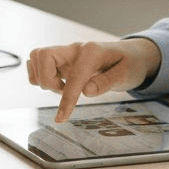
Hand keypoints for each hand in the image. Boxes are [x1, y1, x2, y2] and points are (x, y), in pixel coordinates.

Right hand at [27, 38, 160, 122]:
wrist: (132, 55)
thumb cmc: (130, 64)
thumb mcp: (127, 75)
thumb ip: (107, 82)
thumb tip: (87, 91)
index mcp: (92, 52)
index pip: (73, 76)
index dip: (66, 99)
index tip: (61, 118)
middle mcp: (75, 49)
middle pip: (42, 55)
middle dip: (47, 80)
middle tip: (63, 91)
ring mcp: (67, 53)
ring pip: (37, 58)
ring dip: (43, 78)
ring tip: (63, 88)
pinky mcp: (62, 60)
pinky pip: (39, 64)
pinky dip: (43, 76)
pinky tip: (60, 84)